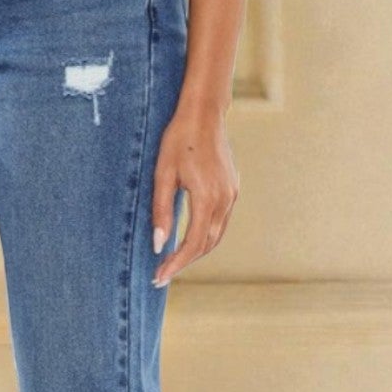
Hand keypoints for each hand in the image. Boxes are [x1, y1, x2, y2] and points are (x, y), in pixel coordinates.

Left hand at [150, 100, 237, 287]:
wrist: (204, 114)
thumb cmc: (178, 140)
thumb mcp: (163, 174)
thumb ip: (161, 211)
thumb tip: (158, 245)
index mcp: (207, 197)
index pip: (192, 244)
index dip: (176, 264)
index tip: (159, 277)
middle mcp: (225, 200)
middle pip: (206, 245)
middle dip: (184, 263)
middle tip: (161, 276)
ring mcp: (232, 194)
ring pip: (216, 235)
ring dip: (195, 252)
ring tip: (172, 262)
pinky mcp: (233, 189)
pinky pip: (220, 222)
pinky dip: (205, 236)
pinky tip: (188, 239)